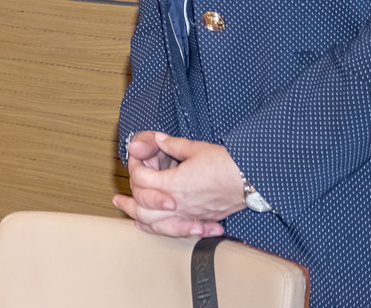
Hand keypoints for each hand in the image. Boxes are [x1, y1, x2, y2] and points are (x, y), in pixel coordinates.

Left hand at [112, 131, 242, 237]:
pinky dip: (163, 231)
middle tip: (118, 200)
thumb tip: (159, 140)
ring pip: (158, 225)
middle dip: (128, 203)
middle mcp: (178, 203)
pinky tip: (158, 228)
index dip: (135, 168)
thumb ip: (173, 145)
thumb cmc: (226, 163)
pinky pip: (177, 231)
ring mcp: (190, 215)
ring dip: (141, 221)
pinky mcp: (201, 220)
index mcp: (173, 184)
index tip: (137, 162)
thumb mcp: (195, 148)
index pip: (141, 181)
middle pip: (143, 209)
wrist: (251, 180)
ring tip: (131, 217)